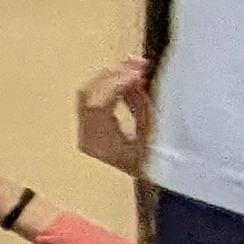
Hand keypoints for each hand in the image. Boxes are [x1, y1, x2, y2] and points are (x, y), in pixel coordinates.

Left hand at [76, 57, 151, 178]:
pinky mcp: (90, 129)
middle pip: (89, 94)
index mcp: (100, 142)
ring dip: (111, 78)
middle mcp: (86, 137)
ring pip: (89, 94)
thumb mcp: (154, 132)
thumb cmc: (158, 160)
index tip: (138, 71)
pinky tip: (129, 79)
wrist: (154, 181)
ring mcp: (85, 133)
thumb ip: (140, 102)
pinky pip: (95, 100)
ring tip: (136, 67)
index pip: (97, 104)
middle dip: (113, 75)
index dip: (116, 83)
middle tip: (137, 63)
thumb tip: (133, 77)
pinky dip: (110, 87)